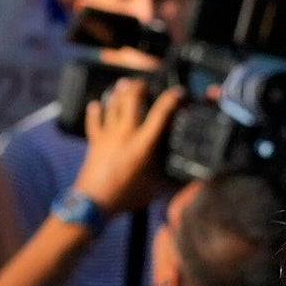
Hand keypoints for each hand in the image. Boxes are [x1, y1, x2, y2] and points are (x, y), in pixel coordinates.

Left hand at [73, 77, 183, 207]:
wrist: (94, 202)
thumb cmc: (126, 196)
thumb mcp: (155, 189)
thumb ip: (172, 182)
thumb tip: (192, 182)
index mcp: (143, 145)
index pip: (160, 115)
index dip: (171, 100)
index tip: (179, 92)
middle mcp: (125, 134)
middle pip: (132, 100)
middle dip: (139, 86)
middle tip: (146, 82)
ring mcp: (108, 136)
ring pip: (113, 105)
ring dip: (119, 93)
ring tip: (125, 84)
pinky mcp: (94, 142)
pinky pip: (93, 121)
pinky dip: (95, 111)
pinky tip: (95, 104)